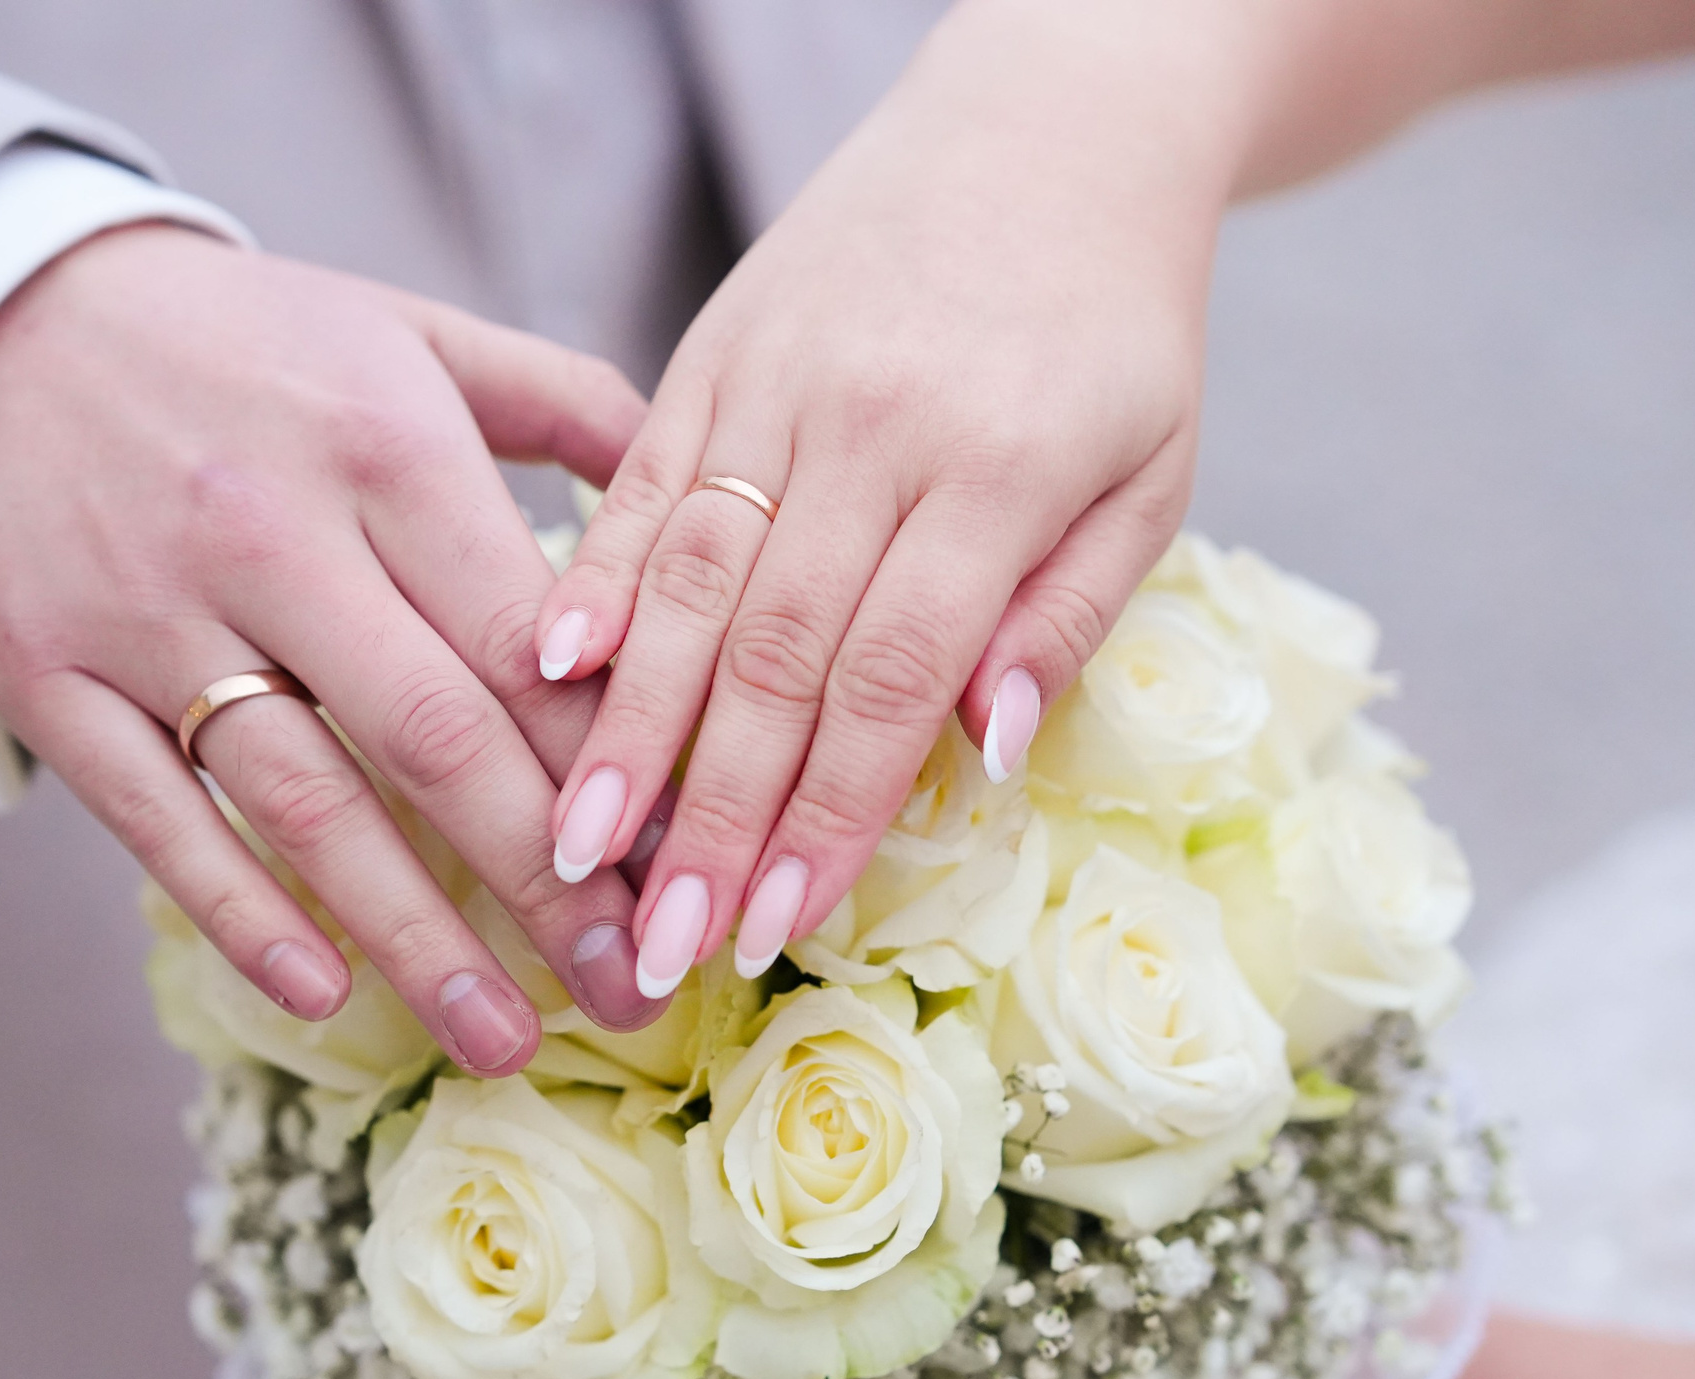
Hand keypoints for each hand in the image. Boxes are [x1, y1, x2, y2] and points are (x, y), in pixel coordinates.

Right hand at [0, 224, 660, 1075]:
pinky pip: (157, 820)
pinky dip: (241, 914)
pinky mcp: (49, 676)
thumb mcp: (412, 332)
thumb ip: (567, 405)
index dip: (616, 766)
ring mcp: (150, 614)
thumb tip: (705, 494)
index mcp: (386, 448)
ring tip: (506, 1040)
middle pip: (437, 741)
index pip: (527, 641)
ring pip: (306, 806)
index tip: (682, 867)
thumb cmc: (248, 344)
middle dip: (549, 884)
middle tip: (632, 993)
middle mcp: (272, 534)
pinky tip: (326, 994)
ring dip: (417, 938)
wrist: (1, 314)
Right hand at [532, 0, 1244, 994]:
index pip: (892, 676)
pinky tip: (542, 672)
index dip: (828, 813)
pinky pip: (640, 479)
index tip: (775, 925)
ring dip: (628, 725)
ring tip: (578, 844)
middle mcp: (873, 426)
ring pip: (686, 579)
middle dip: (712, 809)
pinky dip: (589, 579)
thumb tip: (983, 750)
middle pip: (774, 652)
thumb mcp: (1151, 470)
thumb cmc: (1112, 325)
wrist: (1046, 126)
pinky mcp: (713, 351)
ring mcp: (778, 382)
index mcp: (999, 469)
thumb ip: (1070, 612)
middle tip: (657, 936)